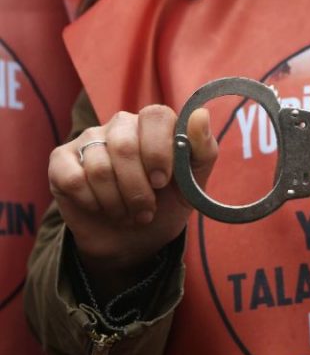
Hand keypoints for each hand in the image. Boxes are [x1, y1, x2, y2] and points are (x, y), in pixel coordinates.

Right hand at [49, 106, 217, 280]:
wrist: (134, 240)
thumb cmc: (166, 206)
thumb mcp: (193, 185)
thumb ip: (202, 150)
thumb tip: (201, 114)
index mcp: (155, 125)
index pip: (156, 116)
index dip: (158, 151)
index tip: (162, 182)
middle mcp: (121, 125)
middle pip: (125, 146)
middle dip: (138, 189)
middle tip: (146, 210)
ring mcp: (89, 140)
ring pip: (100, 167)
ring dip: (117, 202)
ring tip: (127, 214)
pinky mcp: (61, 160)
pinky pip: (74, 178)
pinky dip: (92, 203)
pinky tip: (100, 208)